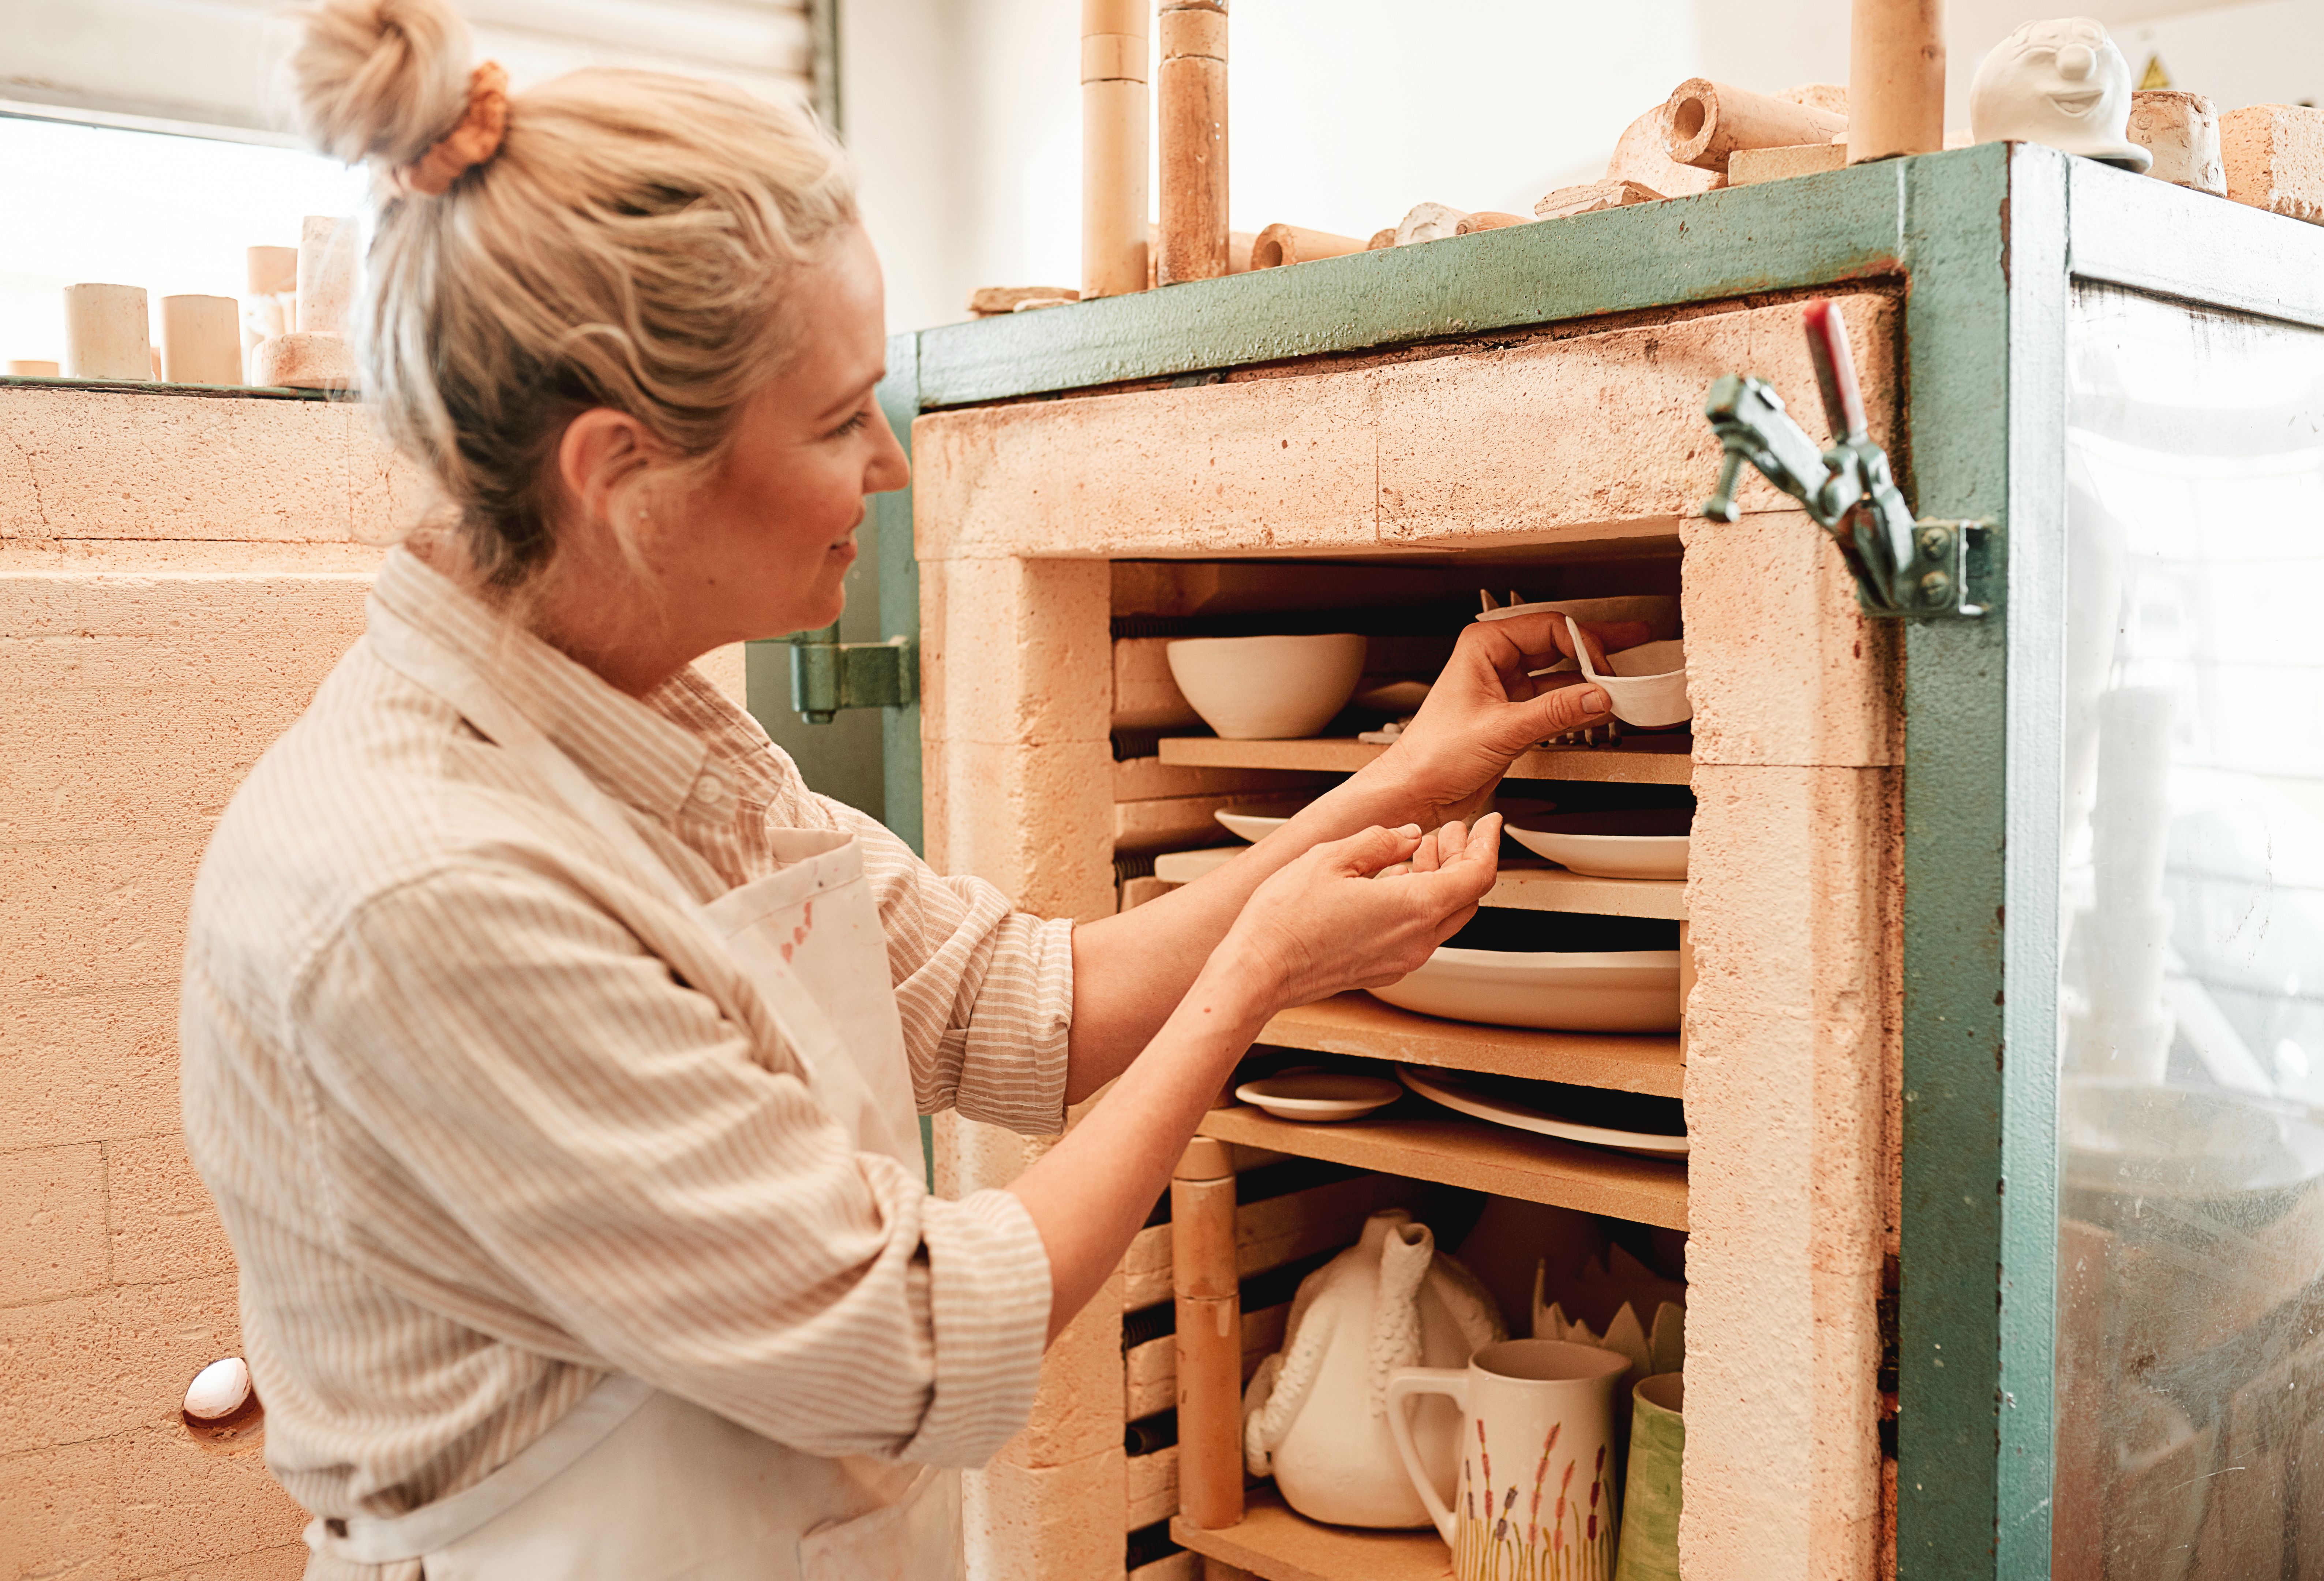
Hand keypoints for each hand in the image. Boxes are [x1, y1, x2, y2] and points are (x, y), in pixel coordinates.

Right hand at [1219, 817, 1502, 1013]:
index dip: (1488, 844)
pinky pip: (1418, 933)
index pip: (1478, 874)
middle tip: (1449, 832)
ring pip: (1443, 916)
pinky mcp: (1381, 970)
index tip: (1490, 824)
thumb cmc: (1285, 920)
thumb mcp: (1332, 857)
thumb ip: (1380, 841)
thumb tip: (1407, 836)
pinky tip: (1394, 883)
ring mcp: (1401, 960)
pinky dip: (1420, 903)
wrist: (1258, 972)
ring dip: (1440, 880)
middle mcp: (1417, 941)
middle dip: (1463, 858)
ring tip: (1420, 852)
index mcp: (1415, 908)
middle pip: (1466, 897)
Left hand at [1371, 613, 1651, 824]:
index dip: (1584, 645)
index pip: (1549, 628)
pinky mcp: (1514, 715)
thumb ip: (1555, 712)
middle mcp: (1495, 661)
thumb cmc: (1432, 753)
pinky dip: (1578, 705)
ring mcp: (1506, 687)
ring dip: (1590, 680)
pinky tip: (1601, 707)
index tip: (1606, 669)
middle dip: (1596, 646)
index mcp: (1484, 646)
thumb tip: (1598, 696)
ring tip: (1624, 680)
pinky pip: (1555, 701)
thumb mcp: (1501, 729)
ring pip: (1560, 674)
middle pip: (1559, 644)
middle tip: (1634, 639)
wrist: (1417, 790)